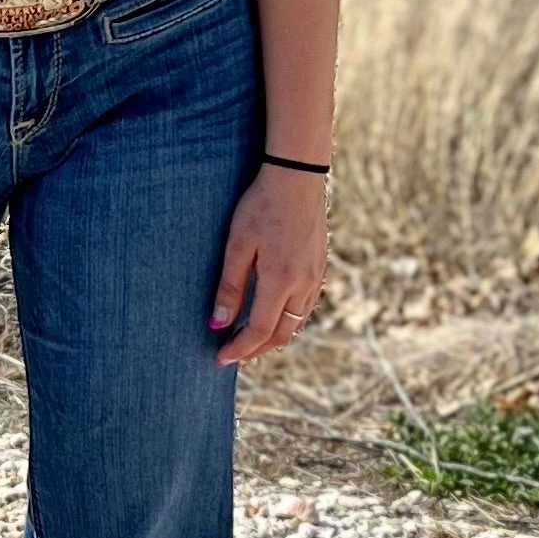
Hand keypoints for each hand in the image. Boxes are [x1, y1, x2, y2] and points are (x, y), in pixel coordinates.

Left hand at [208, 163, 331, 363]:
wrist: (297, 178)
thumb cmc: (261, 206)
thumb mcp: (237, 245)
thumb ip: (229, 286)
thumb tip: (218, 324)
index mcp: (280, 281)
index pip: (259, 330)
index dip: (239, 348)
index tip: (220, 358)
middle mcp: (303, 285)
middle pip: (280, 333)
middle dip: (256, 349)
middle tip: (233, 354)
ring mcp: (315, 277)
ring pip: (296, 323)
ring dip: (273, 337)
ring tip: (249, 340)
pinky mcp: (319, 268)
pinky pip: (305, 307)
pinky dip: (288, 320)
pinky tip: (274, 316)